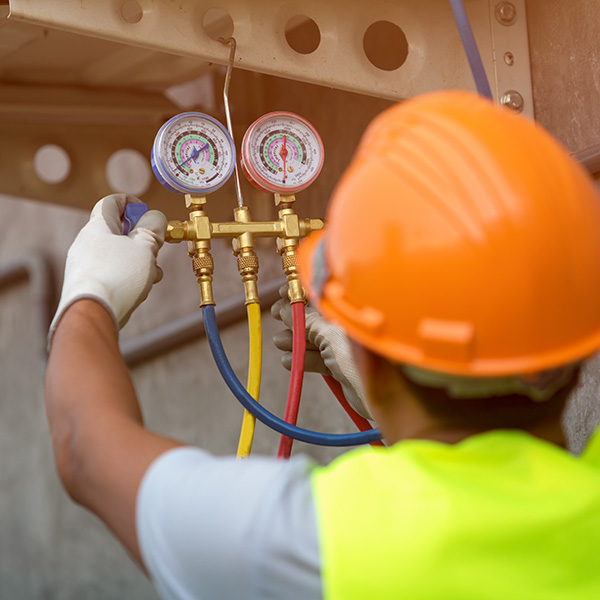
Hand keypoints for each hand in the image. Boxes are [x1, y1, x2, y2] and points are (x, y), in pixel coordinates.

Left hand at [49, 194, 166, 345]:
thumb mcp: (145, 247)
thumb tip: (155, 218)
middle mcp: (87, 244)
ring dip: (139, 261)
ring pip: (119, 256)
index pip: (111, 202)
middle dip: (142, 240)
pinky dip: (129, 277)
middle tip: (155, 248)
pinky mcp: (89, 286)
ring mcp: (85, 266)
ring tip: (152, 274)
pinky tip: (140, 289)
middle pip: (118, 232)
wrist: (93, 314)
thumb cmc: (117, 277)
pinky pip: (113, 274)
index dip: (132, 203)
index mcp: (97, 227)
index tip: (147, 212)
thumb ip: (153, 229)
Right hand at [271, 286, 371, 419]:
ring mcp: (344, 348)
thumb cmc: (363, 361)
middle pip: (316, 319)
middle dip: (295, 318)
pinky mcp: (340, 367)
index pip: (322, 298)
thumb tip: (287, 311)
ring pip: (314, 340)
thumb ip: (308, 324)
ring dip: (295, 340)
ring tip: (281, 342)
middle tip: (277, 316)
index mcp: (348, 315)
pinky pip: (317, 359)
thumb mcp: (331, 338)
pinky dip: (303, 359)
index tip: (284, 294)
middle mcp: (346, 328)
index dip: (302, 295)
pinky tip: (289, 361)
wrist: (383, 398)